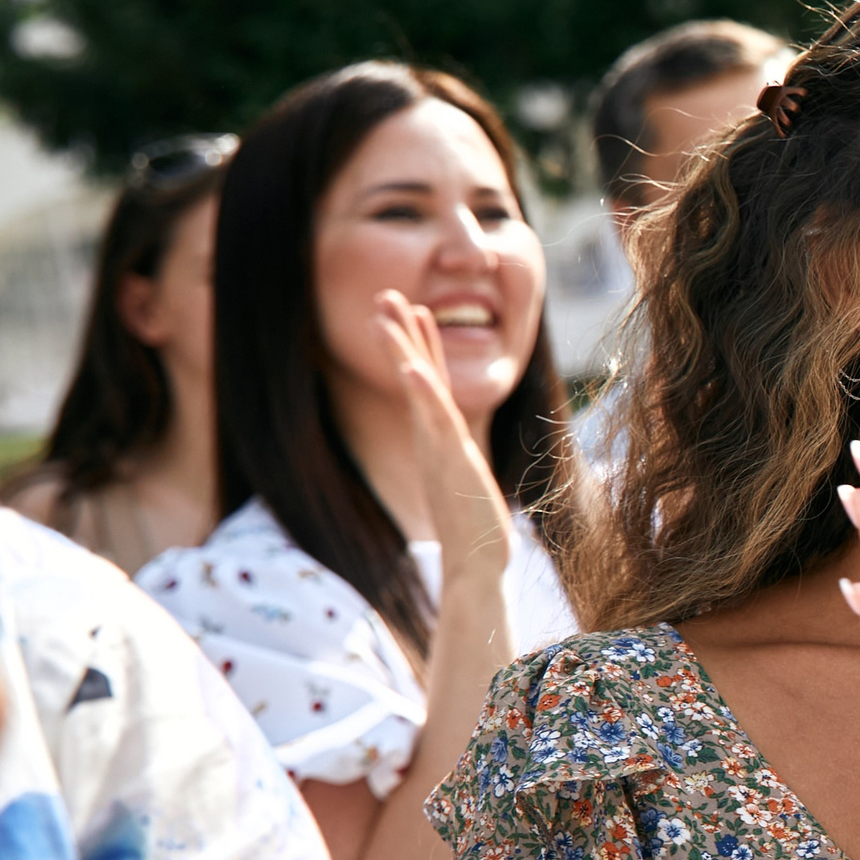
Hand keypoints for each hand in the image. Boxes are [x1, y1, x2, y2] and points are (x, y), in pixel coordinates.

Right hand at [374, 291, 512, 586]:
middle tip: (384, 295)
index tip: (414, 310)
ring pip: (420, 391)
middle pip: (415, 375)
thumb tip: (461, 446)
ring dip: (405, 351)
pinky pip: (436, 422)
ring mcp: (439, 448)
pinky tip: (415, 369)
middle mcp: (433, 438)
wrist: (475, 564)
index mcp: (439, 437)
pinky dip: (425, 395)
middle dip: (400, 335)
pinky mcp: (451, 463)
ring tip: (391, 315)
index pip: (430, 383)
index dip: (421, 346)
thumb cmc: (475, 526)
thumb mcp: (469, 478)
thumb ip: (462, 458)